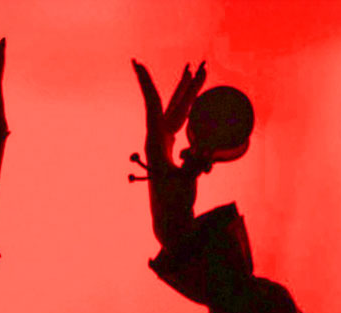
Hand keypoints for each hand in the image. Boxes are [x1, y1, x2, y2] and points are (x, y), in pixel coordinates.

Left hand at [132, 58, 205, 249]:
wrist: (170, 220)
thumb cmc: (175, 203)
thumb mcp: (185, 183)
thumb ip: (194, 164)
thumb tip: (203, 150)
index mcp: (155, 143)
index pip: (152, 106)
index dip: (147, 84)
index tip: (138, 64)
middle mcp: (158, 140)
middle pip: (172, 104)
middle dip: (185, 85)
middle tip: (196, 64)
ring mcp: (165, 144)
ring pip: (179, 112)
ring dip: (190, 95)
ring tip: (198, 73)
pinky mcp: (173, 151)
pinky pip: (182, 124)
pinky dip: (190, 111)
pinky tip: (195, 101)